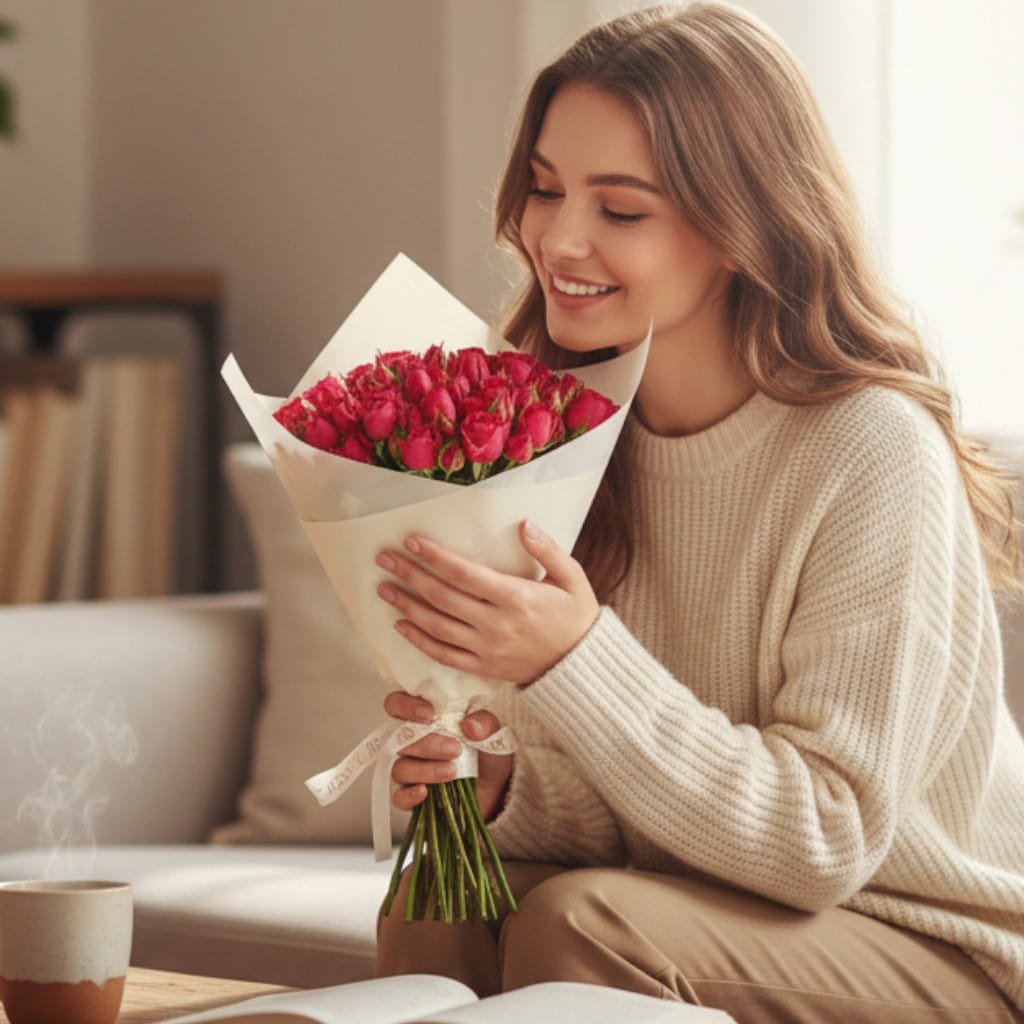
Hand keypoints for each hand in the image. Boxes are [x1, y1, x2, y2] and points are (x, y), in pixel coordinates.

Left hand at [375, 519, 599, 685]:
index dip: (435, 557)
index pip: (465, 574)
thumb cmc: (575, 616)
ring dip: (407, 605)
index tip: (412, 541)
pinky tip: (401, 625)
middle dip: (410, 575)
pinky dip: (419, 640)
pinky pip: (444, 655)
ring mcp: (487, 649)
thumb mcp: (572, 577)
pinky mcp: (484, 668)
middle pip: (442, 597)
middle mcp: (497, 624)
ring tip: (384, 588)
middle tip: (385, 558)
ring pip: (437, 626)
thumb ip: (547, 549)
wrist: (580, 666)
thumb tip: (524, 523)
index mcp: (517, 597)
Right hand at [383, 692, 512, 820]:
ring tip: (452, 772)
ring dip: (425, 770)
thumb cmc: (486, 752)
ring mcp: (409, 769)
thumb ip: (484, 724)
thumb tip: (471, 724)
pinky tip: (424, 793)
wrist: (495, 788)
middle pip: (399, 739)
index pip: (397, 704)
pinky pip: (399, 797)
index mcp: (422, 718)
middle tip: (454, 749)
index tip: (428, 714)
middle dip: (427, 744)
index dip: (406, 706)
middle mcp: (410, 742)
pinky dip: (409, 795)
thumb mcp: (492, 733)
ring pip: (400, 768)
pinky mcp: (411, 796)